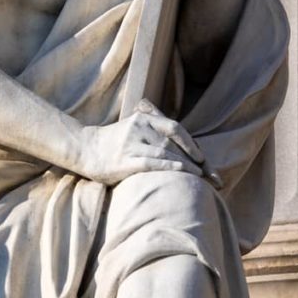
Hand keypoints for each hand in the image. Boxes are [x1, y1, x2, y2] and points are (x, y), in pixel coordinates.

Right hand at [74, 100, 220, 186]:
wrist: (83, 148)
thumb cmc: (112, 143)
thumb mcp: (133, 128)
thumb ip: (153, 130)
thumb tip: (180, 146)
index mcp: (144, 118)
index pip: (177, 129)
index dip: (193, 145)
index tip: (205, 161)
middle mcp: (140, 127)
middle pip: (176, 143)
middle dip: (196, 161)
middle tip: (213, 177)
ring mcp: (133, 142)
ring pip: (167, 152)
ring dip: (188, 166)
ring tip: (202, 179)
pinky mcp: (126, 159)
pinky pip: (153, 162)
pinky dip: (171, 167)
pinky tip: (184, 173)